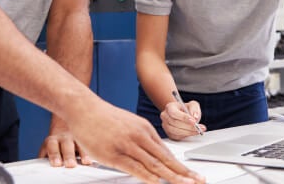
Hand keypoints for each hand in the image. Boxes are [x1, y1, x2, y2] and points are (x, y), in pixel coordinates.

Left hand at [39, 117, 91, 167]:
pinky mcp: (88, 135)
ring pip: (81, 143)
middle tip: (70, 165)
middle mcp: (65, 138)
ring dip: (84, 153)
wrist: (65, 121)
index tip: (56, 164)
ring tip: (86, 162)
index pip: (52, 147)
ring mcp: (78, 135)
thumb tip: (39, 168)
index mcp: (53, 141)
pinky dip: (95, 147)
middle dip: (69, 155)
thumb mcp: (49, 147)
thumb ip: (45, 156)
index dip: (54, 155)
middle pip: (67, 146)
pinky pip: (92, 141)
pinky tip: (98, 153)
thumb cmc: (57, 141)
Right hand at [68, 98, 204, 183]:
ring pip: (153, 164)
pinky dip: (147, 176)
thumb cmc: (105, 117)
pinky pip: (133, 167)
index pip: (168, 152)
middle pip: (166, 159)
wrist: (84, 108)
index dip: (182, 166)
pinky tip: (156, 182)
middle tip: (199, 181)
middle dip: (184, 173)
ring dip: (171, 176)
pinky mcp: (113, 153)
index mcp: (145, 129)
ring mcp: (126, 145)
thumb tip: (154, 154)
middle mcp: (139, 136)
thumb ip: (142, 139)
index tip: (194, 175)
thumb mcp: (130, 124)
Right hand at [161, 100, 206, 140]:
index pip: (174, 113)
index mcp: (169, 107)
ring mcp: (166, 126)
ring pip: (176, 131)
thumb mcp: (192, 105)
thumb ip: (194, 108)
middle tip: (199, 128)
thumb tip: (195, 116)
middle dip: (188, 126)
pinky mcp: (169, 134)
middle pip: (175, 123)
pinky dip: (186, 135)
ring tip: (198, 131)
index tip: (194, 121)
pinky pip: (177, 137)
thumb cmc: (186, 109)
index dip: (184, 118)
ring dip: (188, 132)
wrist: (182, 114)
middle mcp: (165, 116)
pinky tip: (193, 133)